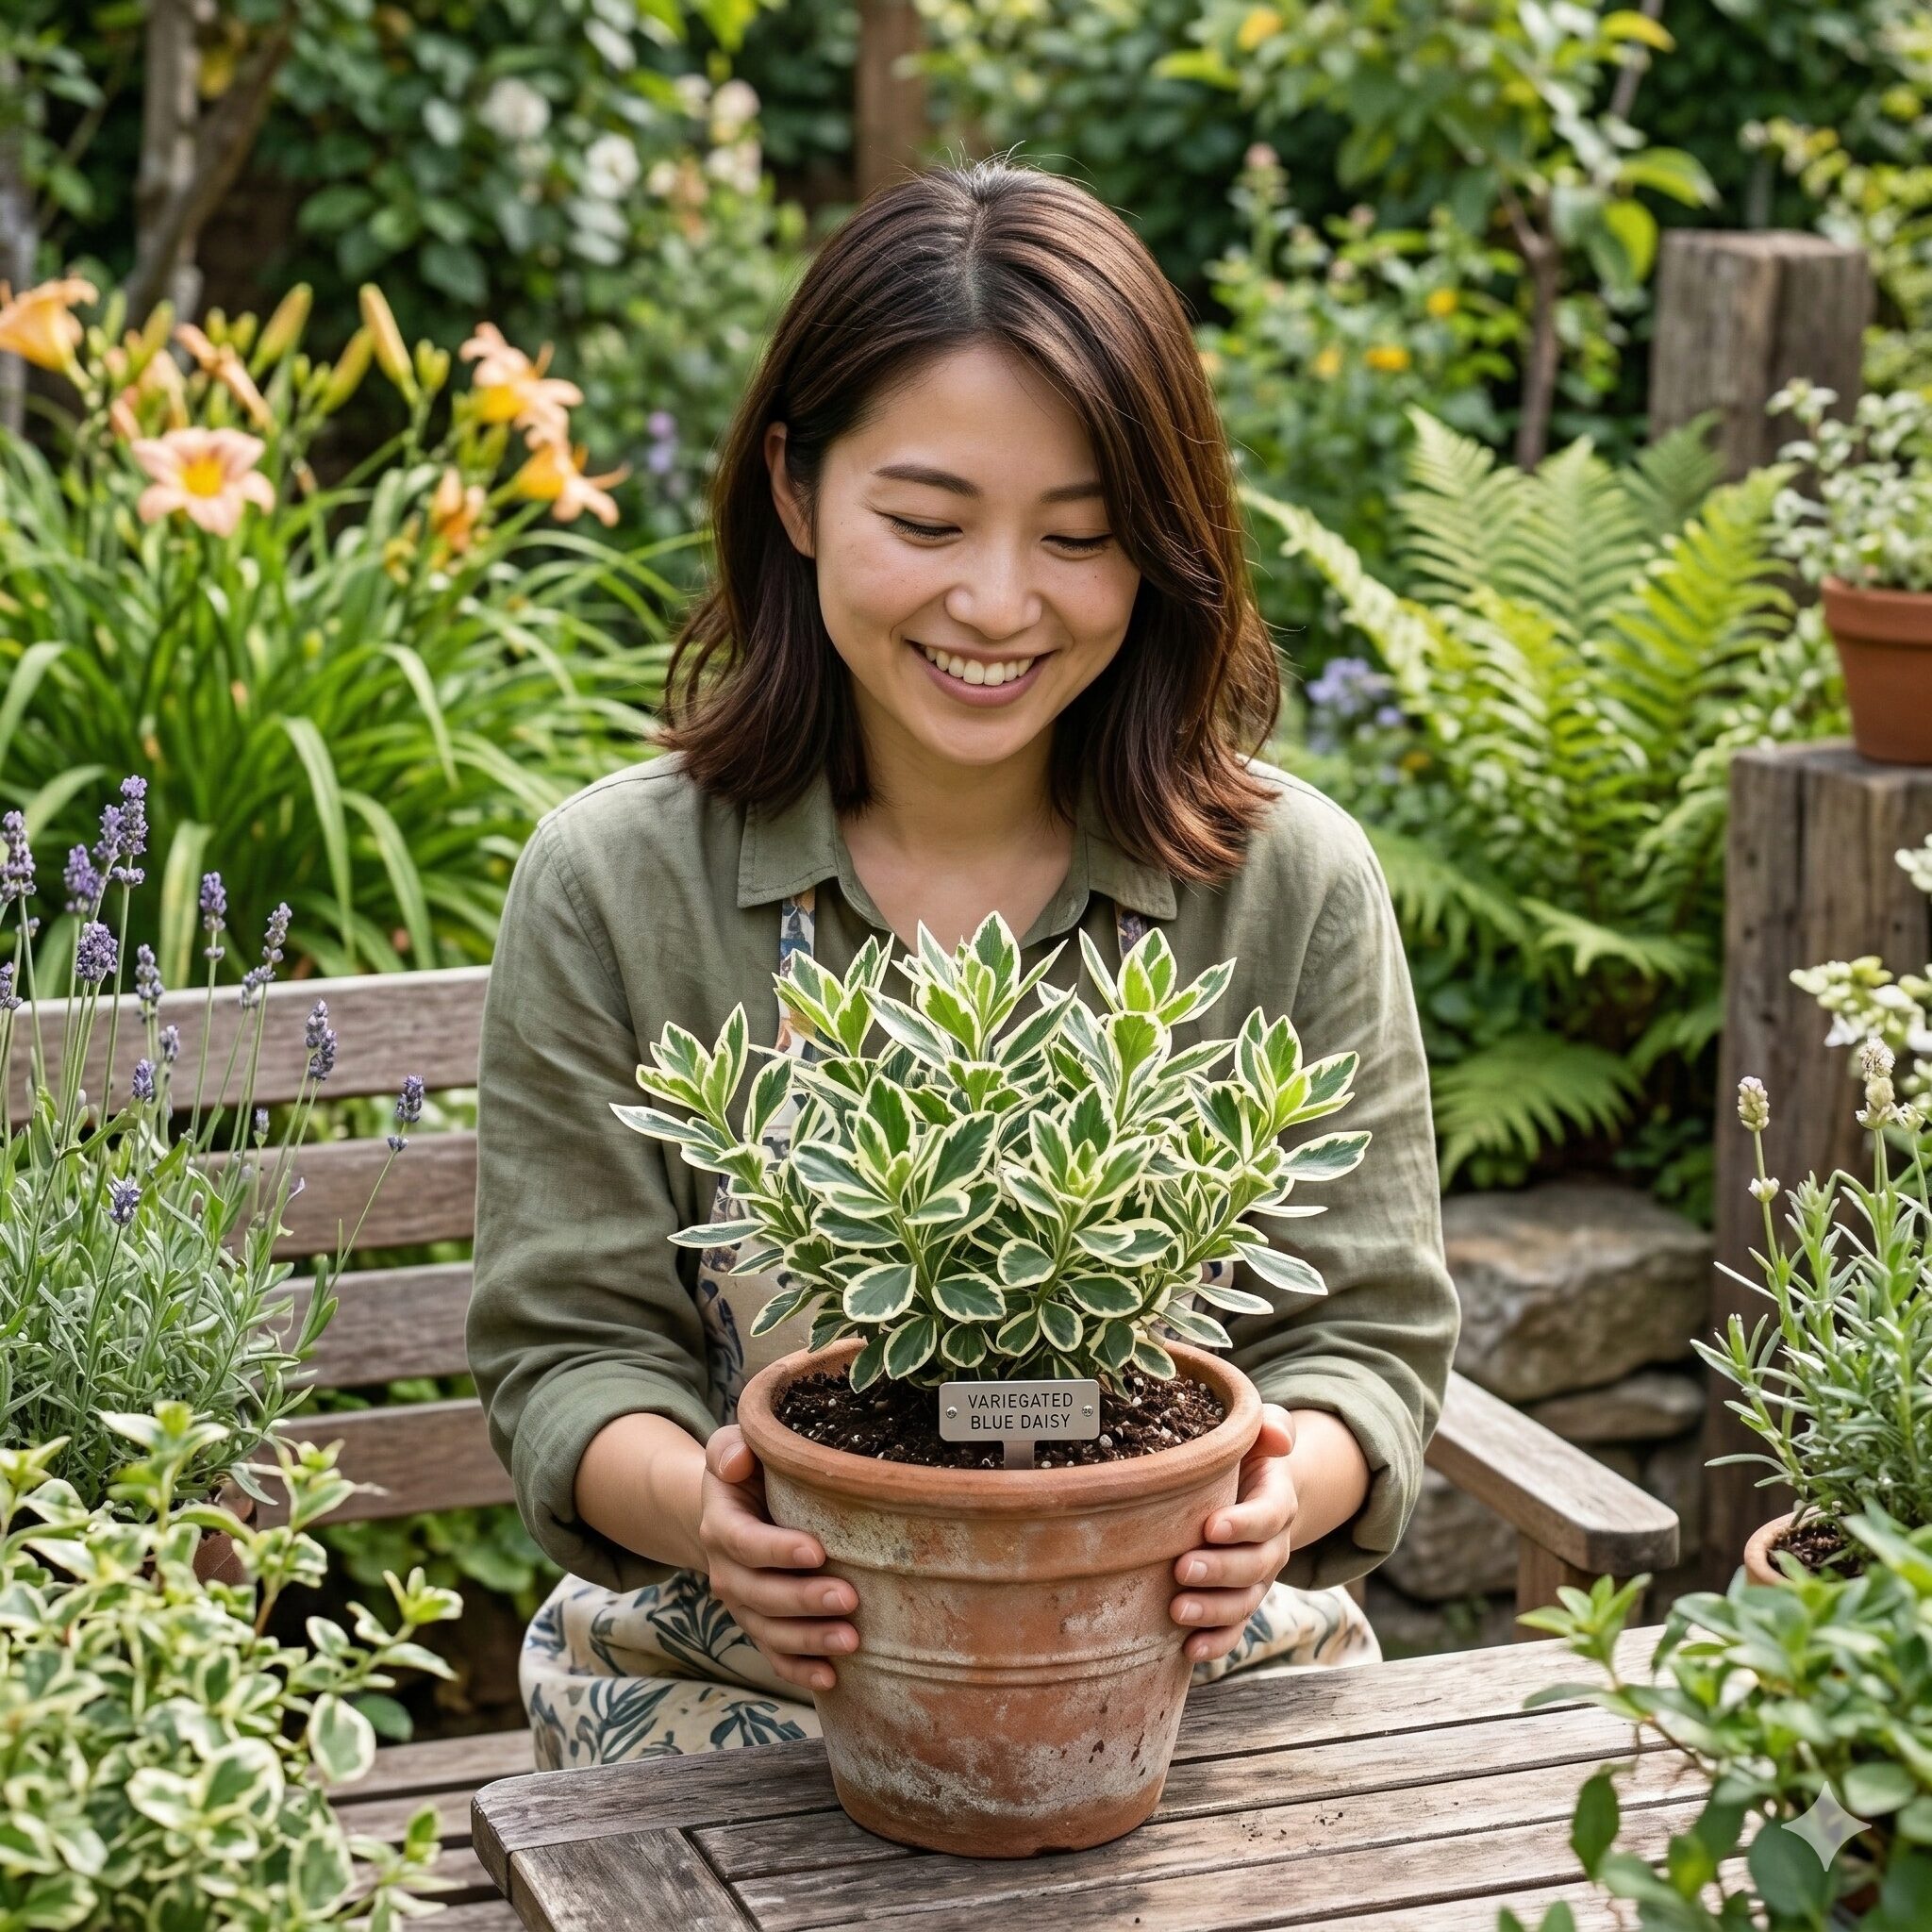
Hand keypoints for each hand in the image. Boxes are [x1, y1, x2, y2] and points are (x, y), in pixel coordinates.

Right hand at [698, 1425, 858, 1693]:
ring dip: (809, 1640)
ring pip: (770, 1632)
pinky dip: (799, 1671)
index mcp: (721, 1526)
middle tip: (849, 1598)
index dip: (777, 1550)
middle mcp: (727, 1572)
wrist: (732, 1510)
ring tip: (851, 1640)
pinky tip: (830, 1678)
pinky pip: (775, 1656)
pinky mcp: (762, 1626)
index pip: (745, 1542)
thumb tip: (739, 1461)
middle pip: (760, 1594)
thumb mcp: (731, 1449)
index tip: (817, 1551)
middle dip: (804, 1600)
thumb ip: (730, 1449)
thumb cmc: (747, 1472)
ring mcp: (744, 1605)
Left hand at [1170, 1404, 1297, 1663]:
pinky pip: (1234, 1630)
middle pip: (1255, 1566)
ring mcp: (1256, 1579)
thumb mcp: (1258, 1433)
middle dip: (1220, 1570)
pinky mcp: (1238, 1600)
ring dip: (1213, 1612)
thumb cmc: (1246, 1455)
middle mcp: (1272, 1545)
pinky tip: (1189, 1650)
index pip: (1268, 1515)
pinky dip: (1216, 1643)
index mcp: (1277, 1501)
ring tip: (1177, 1610)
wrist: (1255, 1490)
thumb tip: (1278, 1435)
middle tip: (1182, 1568)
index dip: (1244, 1524)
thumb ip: (1272, 1427)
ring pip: (1244, 1603)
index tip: (1211, 1526)